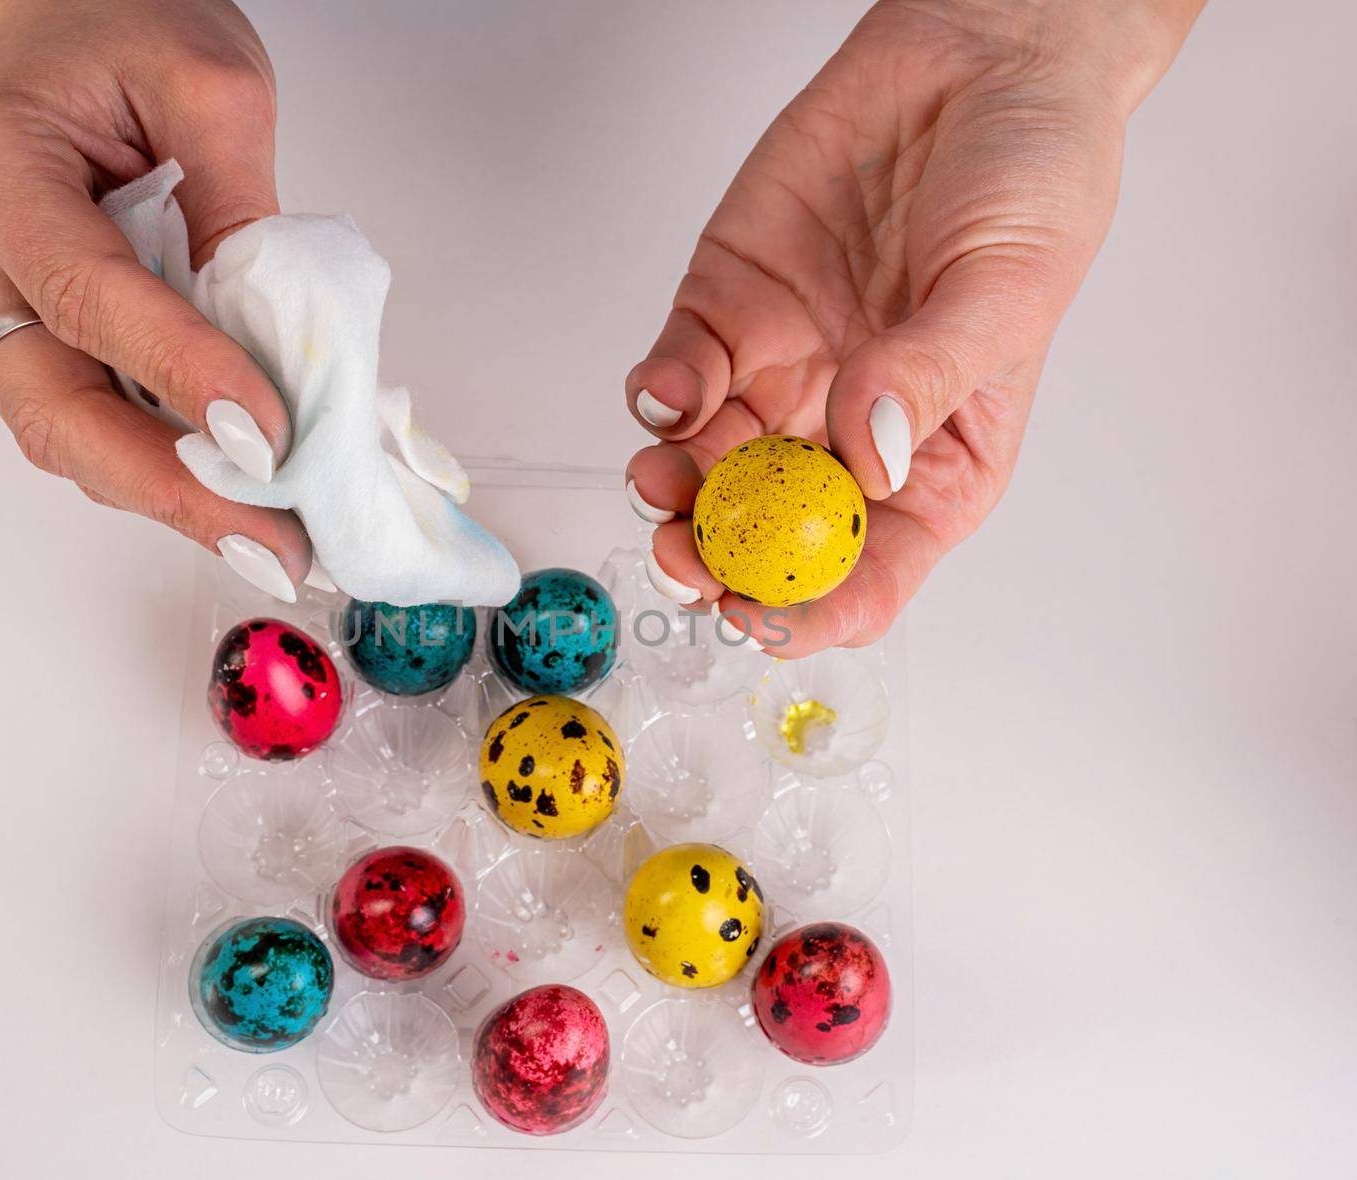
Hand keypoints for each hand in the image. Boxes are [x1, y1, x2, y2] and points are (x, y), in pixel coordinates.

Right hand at [0, 0, 308, 601]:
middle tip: (270, 542)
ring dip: (169, 496)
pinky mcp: (22, 335)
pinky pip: (87, 419)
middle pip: (52, 405)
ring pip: (64, 433)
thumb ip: (242, 205)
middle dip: (170, 488)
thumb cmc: (118, 25)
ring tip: (267, 539)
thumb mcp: (211, 81)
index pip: (88, 296)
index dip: (181, 375)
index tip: (267, 436)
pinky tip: (231, 500)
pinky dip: (160, 467)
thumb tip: (277, 341)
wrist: (65, 21)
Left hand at [625, 0, 1199, 654]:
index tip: (759, 612)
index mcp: (934, 463)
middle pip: (767, 534)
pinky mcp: (729, 310)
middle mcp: (849, 433)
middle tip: (685, 554)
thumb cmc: (1032, 177)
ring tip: (661, 476)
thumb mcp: (1012, 284)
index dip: (807, 607)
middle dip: (715, 558)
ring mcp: (783, 374)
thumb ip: (933, 373)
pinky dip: (659, 395)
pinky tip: (670, 391)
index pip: (867, 572)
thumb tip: (870, 455)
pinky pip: (676, 377)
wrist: (980, 52)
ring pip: (704, 468)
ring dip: (671, 488)